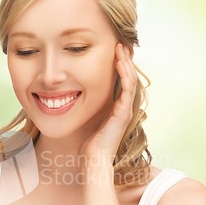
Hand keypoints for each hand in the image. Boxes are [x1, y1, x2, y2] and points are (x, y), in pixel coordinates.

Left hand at [80, 43, 137, 163]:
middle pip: (128, 78)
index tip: (113, 53)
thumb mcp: (89, 122)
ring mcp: (125, 110)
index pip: (121, 83)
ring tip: (121, 48)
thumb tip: (75, 100)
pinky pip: (127, 89)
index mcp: (117, 109)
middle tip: (120, 44)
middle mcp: (124, 108)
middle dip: (124, 61)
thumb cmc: (89, 145)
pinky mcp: (123, 113)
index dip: (119, 67)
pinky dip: (125, 75)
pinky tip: (120, 63)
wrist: (94, 160)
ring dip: (126, 63)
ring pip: (130, 81)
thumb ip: (88, 111)